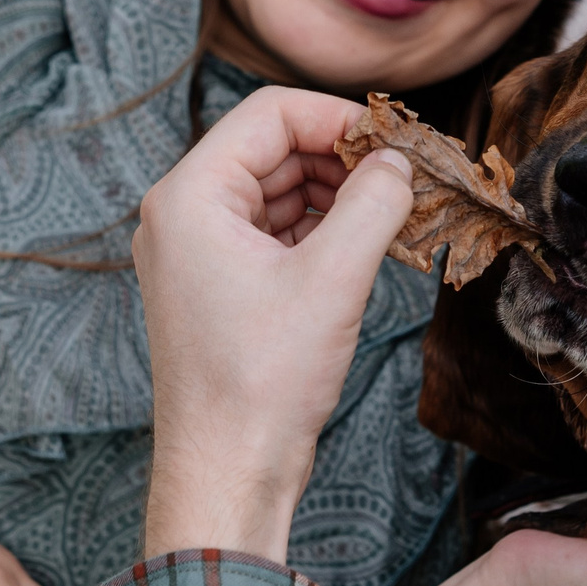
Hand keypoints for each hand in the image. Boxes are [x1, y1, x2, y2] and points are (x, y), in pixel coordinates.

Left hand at [135, 87, 412, 561]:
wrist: (227, 471)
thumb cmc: (263, 382)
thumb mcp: (334, 279)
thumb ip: (372, 204)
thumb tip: (399, 163)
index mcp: (190, 197)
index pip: (269, 114)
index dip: (338, 117)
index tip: (395, 141)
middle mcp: (182, 216)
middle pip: (273, 149)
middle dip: (341, 158)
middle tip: (405, 180)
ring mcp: (195, 253)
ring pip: (276, 192)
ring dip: (334, 196)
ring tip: (392, 215)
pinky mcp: (217, 287)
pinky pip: (272, 234)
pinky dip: (318, 232)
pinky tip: (363, 248)